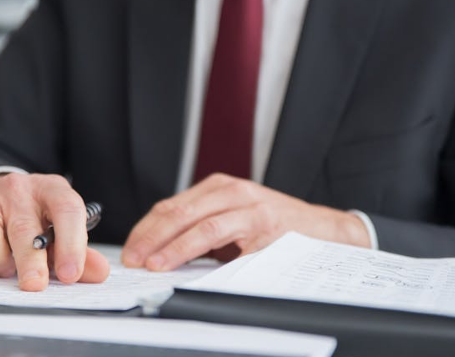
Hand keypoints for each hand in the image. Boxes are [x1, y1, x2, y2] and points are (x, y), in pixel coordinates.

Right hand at [0, 173, 109, 290]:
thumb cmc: (35, 219)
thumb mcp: (62, 230)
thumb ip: (79, 253)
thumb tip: (100, 272)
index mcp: (52, 190)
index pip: (67, 209)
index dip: (72, 243)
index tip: (71, 274)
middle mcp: (18, 189)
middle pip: (23, 225)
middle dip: (30, 260)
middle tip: (35, 285)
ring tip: (6, 268)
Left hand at [121, 173, 370, 270]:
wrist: (324, 230)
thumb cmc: (275, 227)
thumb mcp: (235, 219)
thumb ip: (202, 228)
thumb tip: (160, 252)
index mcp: (219, 187)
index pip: (171, 206)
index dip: (146, 228)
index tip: (130, 248)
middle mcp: (232, 191)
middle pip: (180, 212)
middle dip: (151, 237)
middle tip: (133, 258)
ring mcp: (250, 207)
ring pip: (202, 225)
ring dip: (174, 247)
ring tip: (155, 264)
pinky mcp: (266, 227)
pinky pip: (231, 242)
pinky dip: (208, 254)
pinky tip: (193, 267)